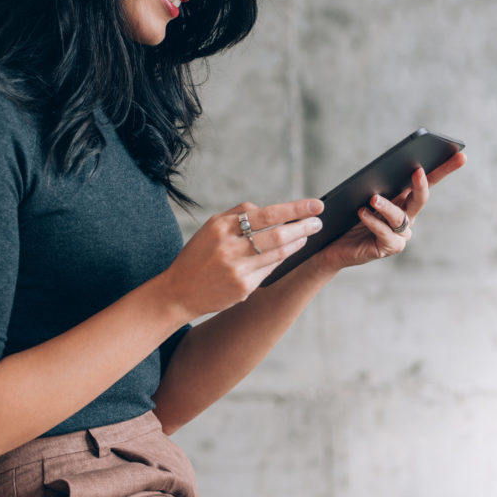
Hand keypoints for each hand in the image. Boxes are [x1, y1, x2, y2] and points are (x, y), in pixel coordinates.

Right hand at [163, 198, 325, 318]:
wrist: (178, 292)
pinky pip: (270, 269)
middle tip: (318, 221)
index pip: (267, 214)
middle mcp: (230, 247)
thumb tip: (271, 210)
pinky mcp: (243, 288)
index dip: (295, 209)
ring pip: (279, 253)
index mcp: (221, 227)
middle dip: (303, 226)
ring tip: (308, 234)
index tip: (314, 205)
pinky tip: (289, 252)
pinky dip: (282, 259)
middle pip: (278, 234)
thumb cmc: (197, 256)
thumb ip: (238, 215)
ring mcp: (237, 269)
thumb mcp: (211, 228)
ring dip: (298, 242)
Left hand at [315, 151, 465, 271]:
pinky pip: (384, 233)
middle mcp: (407, 217)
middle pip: (420, 199)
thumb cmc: (349, 217)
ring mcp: (400, 235)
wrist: (335, 245)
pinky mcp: (389, 248)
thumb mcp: (363, 196)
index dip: (445, 169)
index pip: (429, 181)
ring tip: (373, 198)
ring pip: (399, 217)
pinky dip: (373, 222)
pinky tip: (362, 212)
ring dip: (386, 206)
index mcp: (405, 200)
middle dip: (422, 184)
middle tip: (418, 171)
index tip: (460, 155)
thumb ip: (378, 185)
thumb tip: (386, 168)